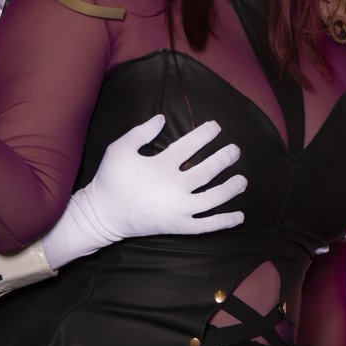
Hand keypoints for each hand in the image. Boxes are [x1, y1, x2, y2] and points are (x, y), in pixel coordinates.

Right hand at [41, 115, 245, 266]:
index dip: (205, 134)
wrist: (103, 214)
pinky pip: (206, 226)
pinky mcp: (178, 227)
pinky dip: (223, 222)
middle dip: (224, 159)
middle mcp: (175, 187)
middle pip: (206, 172)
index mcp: (161, 166)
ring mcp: (179, 210)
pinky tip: (239, 217)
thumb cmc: (111, 179)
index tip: (217, 127)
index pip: (189, 146)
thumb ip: (141, 132)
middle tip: (236, 150)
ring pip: (212, 199)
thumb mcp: (119, 148)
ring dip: (230, 189)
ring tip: (243, 180)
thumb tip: (162, 118)